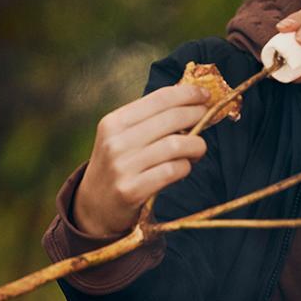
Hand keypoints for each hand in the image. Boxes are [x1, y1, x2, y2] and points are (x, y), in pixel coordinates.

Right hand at [73, 84, 210, 236]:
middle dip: (197, 116)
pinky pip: (172, 171)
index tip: (204, 94)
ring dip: (196, 146)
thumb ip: (149, 120)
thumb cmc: (117, 166)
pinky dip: (185, 167)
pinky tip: (184, 167)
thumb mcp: (121, 137)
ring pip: (176, 145)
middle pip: (171, 119)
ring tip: (197, 150)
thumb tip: (191, 103)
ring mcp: (122, 167)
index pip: (159, 99)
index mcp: (113, 122)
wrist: (94, 207)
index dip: (187, 94)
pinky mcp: (131, 190)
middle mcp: (115, 142)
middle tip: (206, 119)